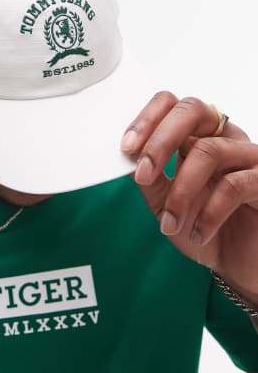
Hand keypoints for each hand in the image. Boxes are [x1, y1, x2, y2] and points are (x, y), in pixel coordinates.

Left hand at [121, 91, 257, 306]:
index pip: (172, 106)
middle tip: (144, 173)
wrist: (236, 266)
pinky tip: (198, 232)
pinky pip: (234, 184)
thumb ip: (149, 179)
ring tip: (170, 223)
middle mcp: (223, 139)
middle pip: (192, 110)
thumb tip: (127, 156)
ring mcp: (247, 157)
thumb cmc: (203, 229)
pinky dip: (208, 212)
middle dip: (160, 141)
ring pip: (208, 150)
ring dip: (181, 190)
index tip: (126, 148)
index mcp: (196, 138)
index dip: (147, 120)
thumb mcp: (164, 205)